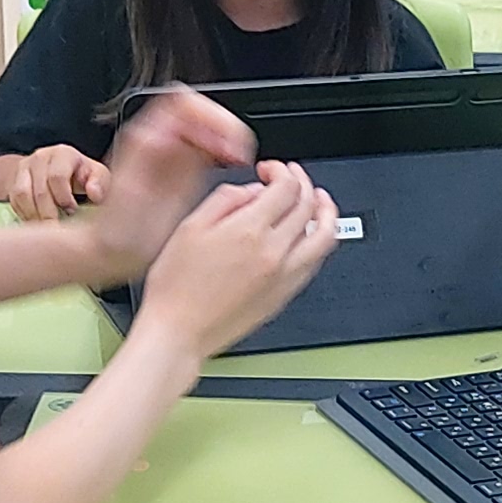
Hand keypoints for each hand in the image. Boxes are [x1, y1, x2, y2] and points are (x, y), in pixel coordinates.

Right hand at [0, 143, 109, 221]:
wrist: (58, 169)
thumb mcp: (97, 175)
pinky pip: (14, 201)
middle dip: (49, 214)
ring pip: (23, 195)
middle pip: (39, 190)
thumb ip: (100, 183)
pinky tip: (37, 224)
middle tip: (57, 230)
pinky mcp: (13, 180)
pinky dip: (25, 215)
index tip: (72, 211)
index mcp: (63, 154)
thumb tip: (94, 195)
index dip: (64, 198)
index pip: (57, 177)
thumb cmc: (82, 176)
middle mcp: (41, 157)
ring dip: (34, 216)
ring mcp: (24, 167)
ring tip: (46, 229)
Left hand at [88, 88, 256, 278]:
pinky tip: (228, 165)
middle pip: (200, 109)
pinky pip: (204, 141)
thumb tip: (192, 137)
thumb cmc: (121, 233)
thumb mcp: (147, 200)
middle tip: (238, 154)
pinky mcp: (175, 162)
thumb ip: (171, 165)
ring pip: (205, 123)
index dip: (213, 118)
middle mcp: (155, 138)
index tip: (228, 145)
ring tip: (237, 159)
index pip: (185, 104)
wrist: (109, 251)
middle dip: (225, 127)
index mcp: (145, 140)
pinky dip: (222, 148)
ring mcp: (166, 149)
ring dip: (227, 136)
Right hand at [135, 161, 340, 358]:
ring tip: (320, 201)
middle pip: (308, 206)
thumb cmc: (176, 286)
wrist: (178, 332)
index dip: (281, 171)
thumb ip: (226, 200)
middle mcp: (274, 253)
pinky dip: (319, 241)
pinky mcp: (285, 295)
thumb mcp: (190, 227)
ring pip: (324, 236)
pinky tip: (310, 236)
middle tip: (291, 177)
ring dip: (325, 212)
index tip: (270, 170)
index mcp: (249, 231)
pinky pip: (315, 262)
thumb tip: (253, 190)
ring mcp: (284, 276)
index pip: (287, 187)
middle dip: (302, 183)